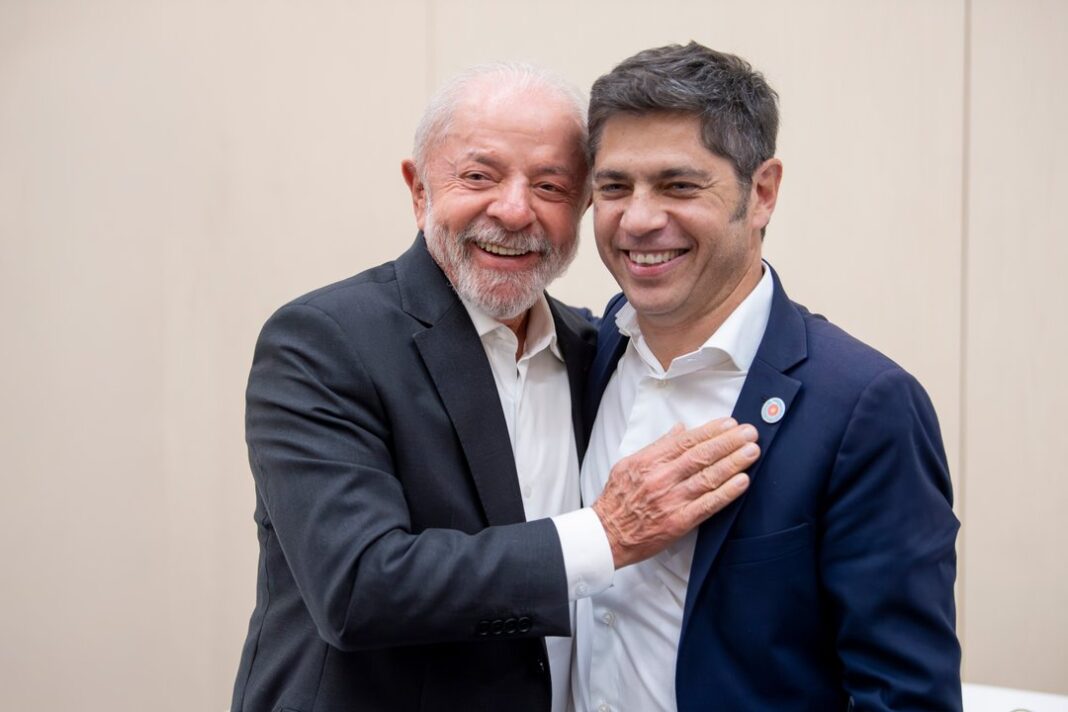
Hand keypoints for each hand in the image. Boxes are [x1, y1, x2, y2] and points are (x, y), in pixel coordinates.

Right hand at [591, 418, 758, 568]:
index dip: (711, 431)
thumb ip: (657, 447)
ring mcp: (671, 500)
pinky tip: (742, 481)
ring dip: (734, 462)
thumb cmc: (617, 500)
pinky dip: (726, 492)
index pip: (686, 441)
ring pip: (708, 477)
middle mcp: (661, 478)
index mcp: (649, 461)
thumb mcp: (629, 464)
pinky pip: (707, 505)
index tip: (729, 423)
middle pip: (701, 455)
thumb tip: (679, 430)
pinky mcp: (678, 522)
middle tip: (749, 433)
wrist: (606, 534)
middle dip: (729, 442)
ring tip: (752, 451)